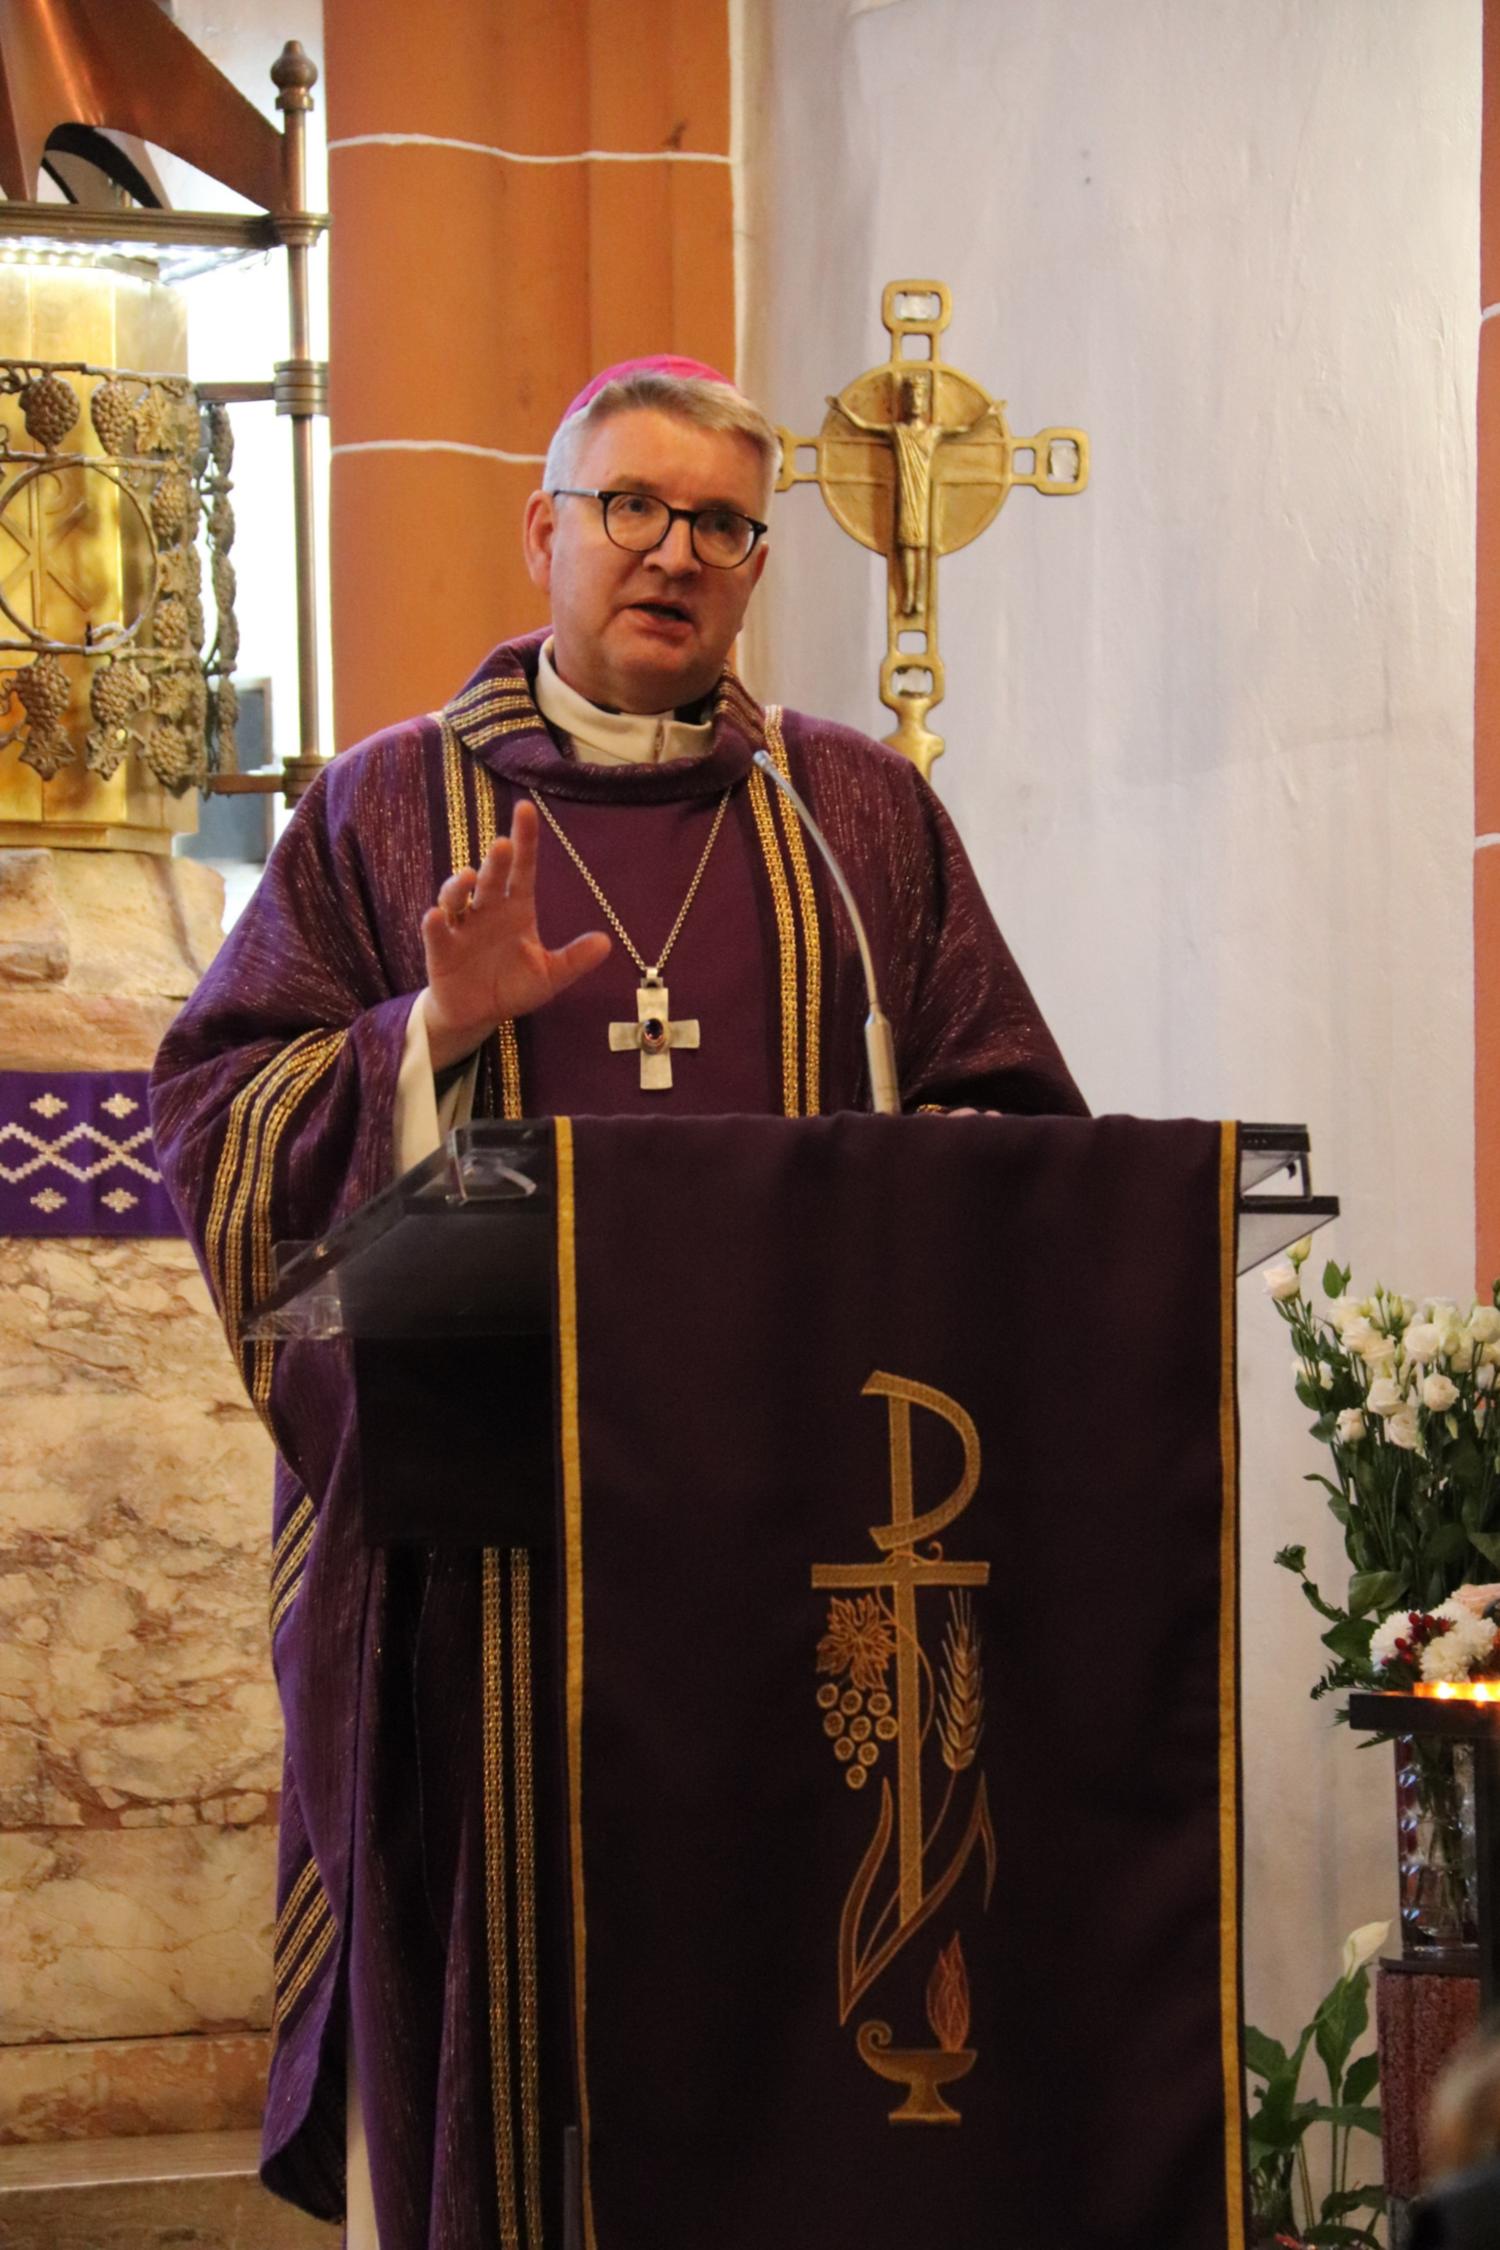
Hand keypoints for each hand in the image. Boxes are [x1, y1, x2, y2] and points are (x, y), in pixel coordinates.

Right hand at [420, 800, 610, 1070]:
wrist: (478, 1013)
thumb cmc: (513, 986)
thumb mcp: (549, 976)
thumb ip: (574, 960)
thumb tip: (606, 942)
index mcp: (516, 909)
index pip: (523, 868)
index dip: (525, 840)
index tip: (526, 809)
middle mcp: (488, 910)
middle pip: (491, 879)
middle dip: (495, 861)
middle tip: (502, 844)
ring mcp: (462, 927)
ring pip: (456, 897)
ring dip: (458, 885)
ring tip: (468, 878)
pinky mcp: (441, 949)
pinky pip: (436, 932)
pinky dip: (435, 923)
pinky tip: (437, 916)